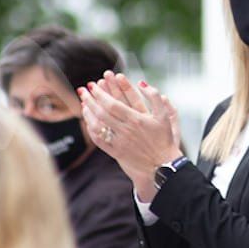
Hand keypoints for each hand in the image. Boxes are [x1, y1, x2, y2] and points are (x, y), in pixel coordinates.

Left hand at [79, 72, 182, 200]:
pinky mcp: (116, 152)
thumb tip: (141, 83)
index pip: (112, 104)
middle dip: (90, 100)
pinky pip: (99, 140)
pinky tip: (89, 122)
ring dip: (88, 114)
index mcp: (136, 119)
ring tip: (84, 104)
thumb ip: (154, 96)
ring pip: (97, 126)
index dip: (100, 94)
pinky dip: (92, 130)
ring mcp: (120, 142)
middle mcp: (126, 130)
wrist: (163, 164)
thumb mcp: (164, 115)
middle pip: (101, 113)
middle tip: (84, 91)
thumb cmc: (164, 138)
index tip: (94, 86)